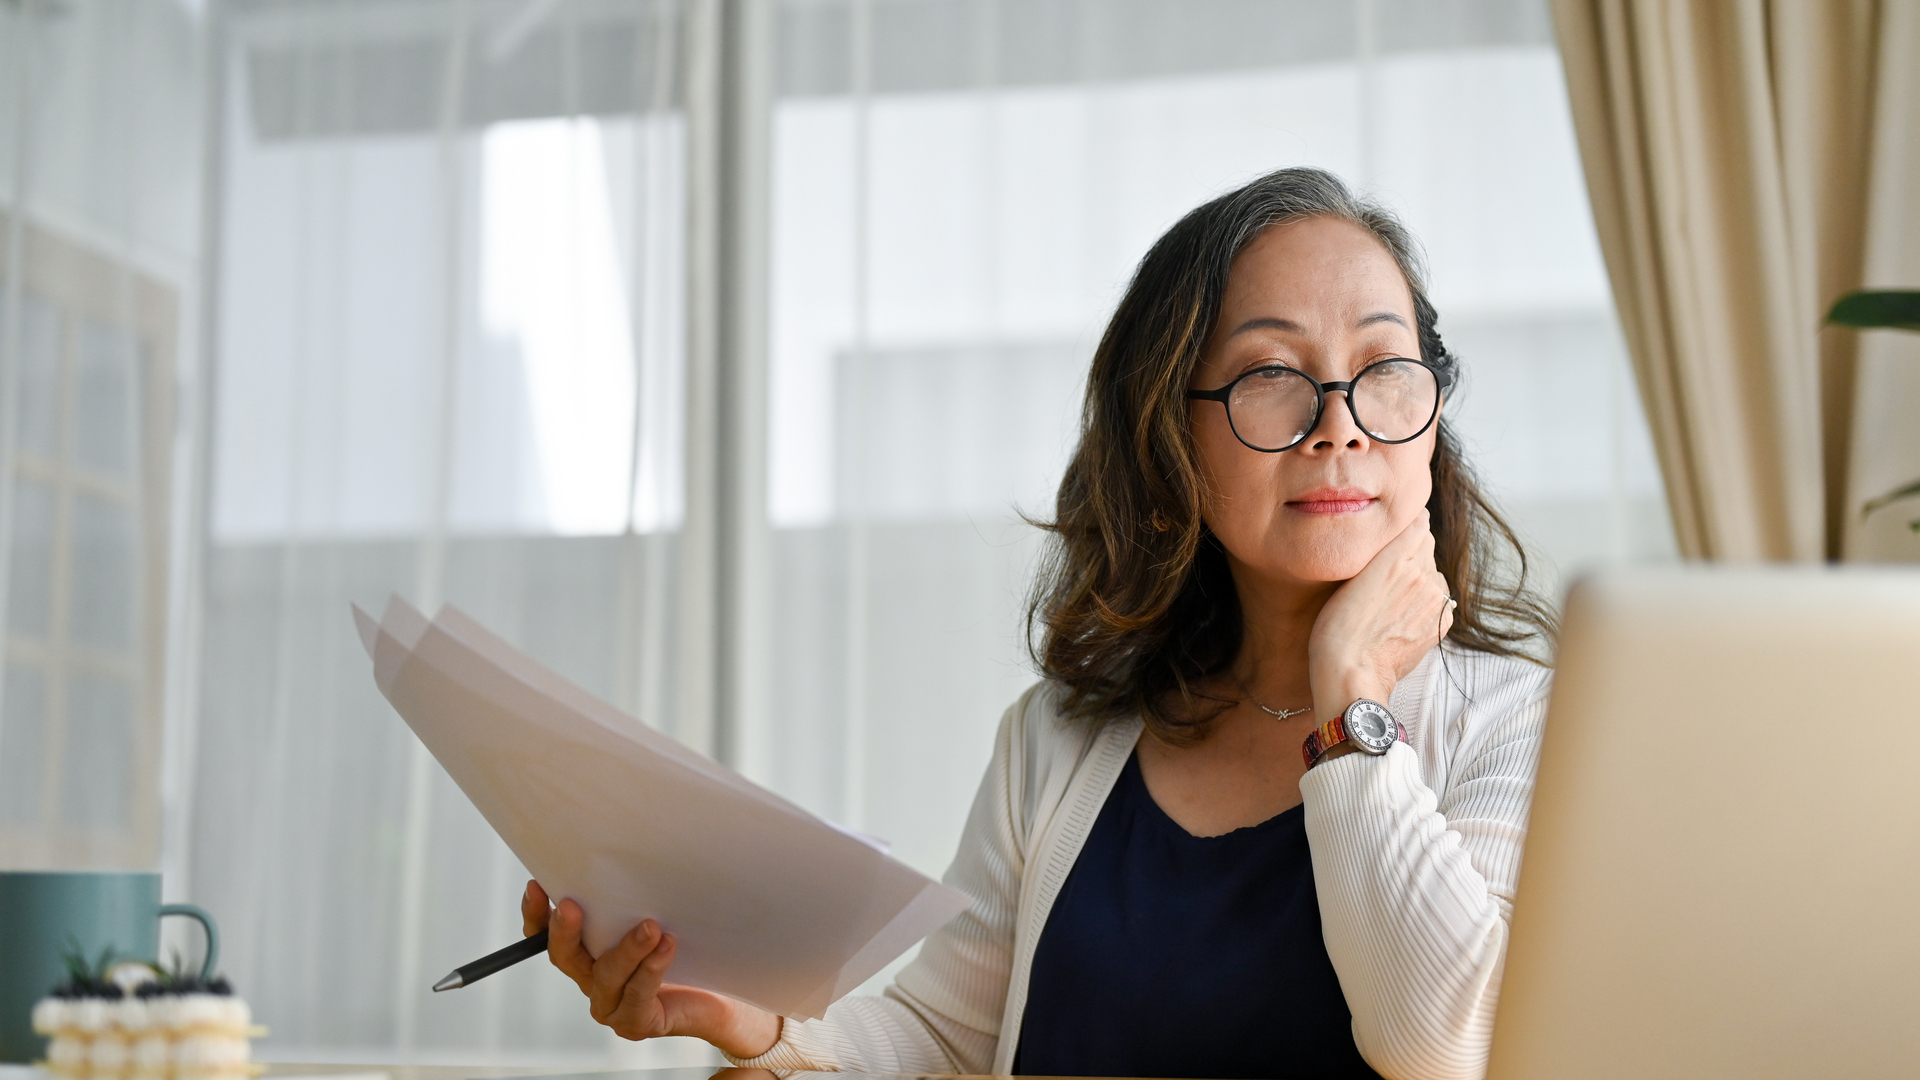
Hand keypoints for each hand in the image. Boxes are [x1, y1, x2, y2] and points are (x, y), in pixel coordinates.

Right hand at [520, 880, 781, 1057]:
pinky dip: (651, 969)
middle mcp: (592, 979)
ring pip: (607, 976)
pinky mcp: (637, 1022)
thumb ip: (637, 893)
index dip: (536, 914)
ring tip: (650, 925)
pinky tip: (667, 946)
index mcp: (587, 953)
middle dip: (566, 931)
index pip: (546, 936)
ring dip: (626, 949)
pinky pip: (638, 995)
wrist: (722, 996)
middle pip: (566, 957)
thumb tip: (633, 850)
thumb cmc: (688, 948)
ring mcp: (612, 1005)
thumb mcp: (657, 913)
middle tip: (571, 905)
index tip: (537, 884)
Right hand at [1307, 510, 1453, 718]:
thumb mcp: (1347, 575)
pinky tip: (1402, 616)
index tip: (1391, 536)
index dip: (1404, 527)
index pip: (1417, 522)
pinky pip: (1439, 598)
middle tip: (1382, 576)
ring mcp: (1436, 598)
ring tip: (1391, 600)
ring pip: (1433, 573)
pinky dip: (1426, 602)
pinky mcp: (1442, 621)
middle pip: (1426, 547)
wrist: (1352, 672)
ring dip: (1418, 578)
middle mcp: (1422, 573)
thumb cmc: (1336, 626)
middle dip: (1410, 554)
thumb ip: (1380, 549)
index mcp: (1396, 556)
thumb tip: (1404, 529)